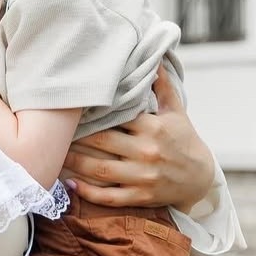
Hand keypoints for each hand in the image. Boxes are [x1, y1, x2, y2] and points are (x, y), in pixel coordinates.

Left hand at [59, 67, 214, 210]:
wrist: (201, 178)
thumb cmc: (184, 139)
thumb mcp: (176, 111)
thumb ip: (163, 86)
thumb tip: (154, 58)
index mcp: (153, 128)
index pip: (116, 117)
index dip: (92, 113)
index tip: (72, 110)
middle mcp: (147, 152)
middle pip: (102, 142)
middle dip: (76, 138)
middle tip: (54, 133)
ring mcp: (143, 177)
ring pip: (101, 171)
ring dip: (75, 164)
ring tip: (55, 156)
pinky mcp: (141, 197)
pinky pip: (110, 197)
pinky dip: (89, 193)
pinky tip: (70, 185)